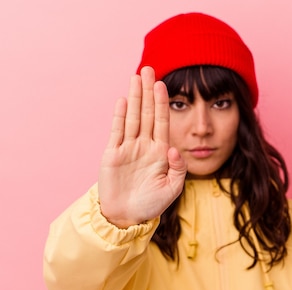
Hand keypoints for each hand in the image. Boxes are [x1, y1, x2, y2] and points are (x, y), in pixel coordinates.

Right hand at [98, 66, 186, 227]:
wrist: (126, 217)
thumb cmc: (151, 205)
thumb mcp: (172, 189)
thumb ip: (178, 169)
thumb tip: (174, 148)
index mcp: (160, 152)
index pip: (163, 122)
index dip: (163, 103)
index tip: (163, 84)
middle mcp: (144, 146)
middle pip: (148, 113)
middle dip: (149, 91)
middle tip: (149, 69)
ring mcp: (128, 148)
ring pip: (133, 117)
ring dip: (135, 97)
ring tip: (136, 77)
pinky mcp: (112, 154)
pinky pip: (117, 131)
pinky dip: (120, 116)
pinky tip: (124, 101)